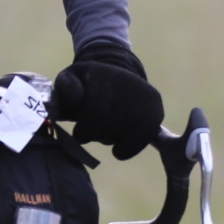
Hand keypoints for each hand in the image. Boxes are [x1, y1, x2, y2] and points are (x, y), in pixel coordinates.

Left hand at [50, 41, 162, 159]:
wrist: (116, 77)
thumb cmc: (87, 85)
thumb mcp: (70, 80)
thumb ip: (66, 88)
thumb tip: (75, 100)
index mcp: (104, 75)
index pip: (96, 110)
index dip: (85, 129)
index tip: (80, 133)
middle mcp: (128, 83)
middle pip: (110, 123)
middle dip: (95, 134)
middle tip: (90, 133)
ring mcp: (145, 98)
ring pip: (125, 133)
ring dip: (110, 139)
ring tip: (105, 132)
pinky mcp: (156, 112)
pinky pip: (141, 140)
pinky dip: (126, 149)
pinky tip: (118, 146)